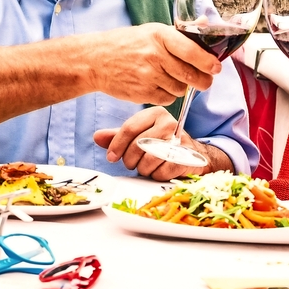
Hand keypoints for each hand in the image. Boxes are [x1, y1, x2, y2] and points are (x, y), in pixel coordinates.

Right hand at [84, 24, 220, 105]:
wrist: (95, 60)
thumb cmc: (126, 43)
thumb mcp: (151, 31)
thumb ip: (179, 33)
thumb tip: (206, 25)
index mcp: (159, 36)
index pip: (191, 51)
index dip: (208, 62)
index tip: (216, 68)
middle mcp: (154, 56)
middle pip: (190, 75)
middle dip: (203, 80)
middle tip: (205, 80)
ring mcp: (148, 76)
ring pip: (180, 89)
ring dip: (182, 86)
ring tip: (172, 78)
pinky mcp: (142, 93)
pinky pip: (167, 99)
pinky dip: (168, 95)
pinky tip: (159, 85)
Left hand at [94, 107, 231, 180]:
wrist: (191, 154)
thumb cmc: (160, 143)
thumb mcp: (138, 135)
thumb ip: (117, 136)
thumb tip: (97, 137)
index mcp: (155, 113)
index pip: (129, 128)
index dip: (116, 145)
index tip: (111, 157)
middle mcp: (169, 123)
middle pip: (138, 146)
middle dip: (130, 160)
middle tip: (132, 163)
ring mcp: (180, 140)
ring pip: (149, 160)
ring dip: (143, 169)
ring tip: (146, 166)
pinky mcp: (187, 157)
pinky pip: (162, 171)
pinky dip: (156, 175)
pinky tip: (158, 170)